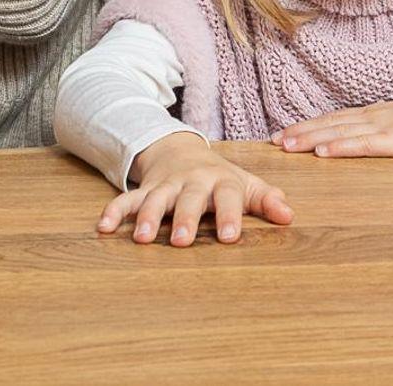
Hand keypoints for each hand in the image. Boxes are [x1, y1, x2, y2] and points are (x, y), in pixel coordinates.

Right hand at [98, 131, 293, 245]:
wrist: (181, 150)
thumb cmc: (220, 177)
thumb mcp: (246, 183)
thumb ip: (266, 199)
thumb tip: (288, 216)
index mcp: (220, 181)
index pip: (228, 198)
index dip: (230, 216)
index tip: (230, 238)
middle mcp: (191, 182)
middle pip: (188, 199)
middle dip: (185, 219)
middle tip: (183, 241)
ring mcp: (165, 185)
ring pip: (155, 200)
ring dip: (149, 218)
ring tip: (143, 240)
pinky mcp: (144, 190)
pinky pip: (126, 199)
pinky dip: (114, 212)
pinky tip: (104, 228)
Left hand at [272, 91, 392, 157]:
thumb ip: (390, 133)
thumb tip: (373, 144)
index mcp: (377, 115)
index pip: (335, 119)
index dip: (308, 126)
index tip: (284, 133)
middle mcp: (374, 117)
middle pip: (330, 123)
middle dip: (300, 132)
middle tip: (272, 141)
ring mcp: (384, 127)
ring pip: (339, 132)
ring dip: (309, 139)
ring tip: (285, 145)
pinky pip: (363, 145)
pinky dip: (339, 147)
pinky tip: (322, 153)